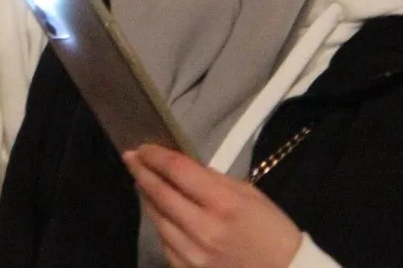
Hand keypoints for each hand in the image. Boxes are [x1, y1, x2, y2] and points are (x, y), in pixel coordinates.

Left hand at [124, 144, 302, 267]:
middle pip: (160, 194)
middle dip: (141, 172)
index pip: (177, 171)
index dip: (154, 156)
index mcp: (224, 204)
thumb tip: (180, 166)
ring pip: (157, 219)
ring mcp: (194, 255)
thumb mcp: (248, 194)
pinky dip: (160, 224)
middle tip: (131, 159)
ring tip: (143, 182)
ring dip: (146, 197)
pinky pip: (164, 243)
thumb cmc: (271, 231)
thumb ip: (212, 180)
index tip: (141, 147)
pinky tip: (160, 213)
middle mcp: (204, 230)